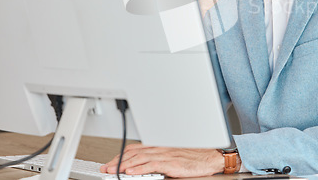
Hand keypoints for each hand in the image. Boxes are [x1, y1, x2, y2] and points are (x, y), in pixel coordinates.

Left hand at [100, 144, 223, 176]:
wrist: (211, 157)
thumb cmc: (195, 156)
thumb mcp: (174, 155)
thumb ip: (159, 157)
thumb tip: (144, 164)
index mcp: (161, 145)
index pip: (136, 148)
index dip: (121, 154)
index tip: (111, 161)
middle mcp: (161, 148)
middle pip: (135, 152)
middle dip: (118, 160)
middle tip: (106, 167)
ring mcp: (166, 155)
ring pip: (141, 158)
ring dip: (124, 164)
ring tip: (113, 170)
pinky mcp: (172, 163)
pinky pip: (152, 165)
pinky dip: (140, 168)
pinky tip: (131, 171)